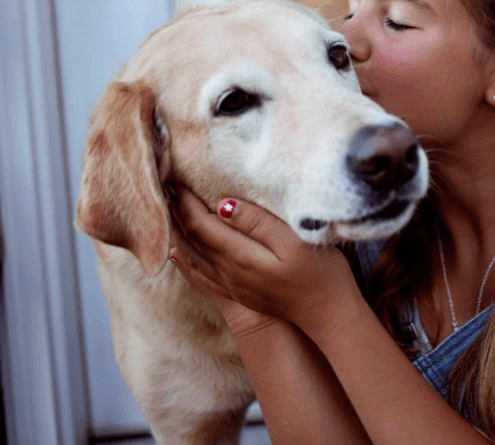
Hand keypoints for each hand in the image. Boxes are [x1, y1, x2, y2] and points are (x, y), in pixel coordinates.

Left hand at [169, 188, 362, 338]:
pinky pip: (202, 276)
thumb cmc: (320, 274)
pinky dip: (186, 262)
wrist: (329, 316)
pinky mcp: (240, 294)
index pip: (202, 223)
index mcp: (240, 256)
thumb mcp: (295, 242)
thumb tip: (223, 204)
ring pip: (194, 256)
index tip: (177, 177)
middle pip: (193, 239)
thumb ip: (258, 222)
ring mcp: (233, 286)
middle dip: (178, 212)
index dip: (187, 201)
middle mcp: (229, 273)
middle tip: (165, 186)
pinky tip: (178, 255)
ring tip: (167, 210)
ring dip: (178, 232)